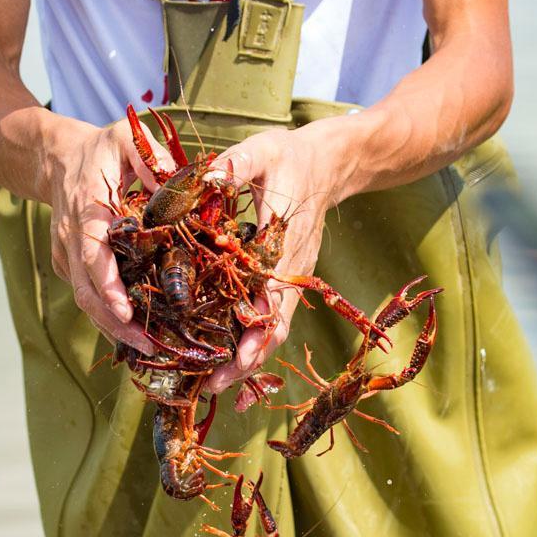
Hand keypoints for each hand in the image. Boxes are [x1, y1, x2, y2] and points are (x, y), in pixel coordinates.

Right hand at [43, 114, 175, 352]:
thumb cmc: (99, 150)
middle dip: (116, 324)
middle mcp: (71, 239)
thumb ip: (150, 156)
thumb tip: (177, 181)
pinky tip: (137, 336)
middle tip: (149, 346)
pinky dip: (109, 319)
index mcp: (86, 211)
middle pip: (87, 292)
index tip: (126, 312)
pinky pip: (88, 296)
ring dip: (114, 329)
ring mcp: (66, 256)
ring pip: (85, 301)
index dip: (108, 287)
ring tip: (148, 349)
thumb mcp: (125, 138)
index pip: (93, 256)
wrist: (55, 158)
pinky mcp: (70, 266)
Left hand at [206, 119, 350, 392]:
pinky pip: (270, 319)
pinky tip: (228, 359)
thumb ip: (237, 164)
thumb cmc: (291, 156)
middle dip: (246, 363)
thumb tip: (208, 174)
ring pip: (272, 331)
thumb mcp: (263, 151)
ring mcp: (290, 282)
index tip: (236, 361)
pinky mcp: (284, 282)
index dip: (255, 336)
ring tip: (215, 383)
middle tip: (213, 386)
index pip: (272, 303)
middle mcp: (290, 275)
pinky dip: (251, 343)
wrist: (329, 163)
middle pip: (272, 331)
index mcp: (283, 250)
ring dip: (247, 360)